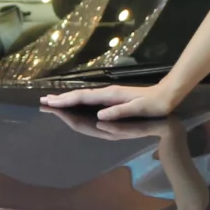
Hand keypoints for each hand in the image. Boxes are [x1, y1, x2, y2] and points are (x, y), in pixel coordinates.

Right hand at [38, 81, 183, 123]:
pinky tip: (76, 102)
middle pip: (79, 96)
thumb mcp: (138, 109)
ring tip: (54, 101)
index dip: (66, 101)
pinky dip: (79, 100)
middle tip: (43, 101)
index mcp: (110, 96)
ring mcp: (109, 95)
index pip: (83, 99)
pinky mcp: (113, 98)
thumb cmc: (153, 104)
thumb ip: (119, 112)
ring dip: (68, 99)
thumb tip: (100, 116)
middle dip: (61, 99)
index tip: (50, 103)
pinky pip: (90, 99)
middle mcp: (107, 94)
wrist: (166, 95)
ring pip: (83, 97)